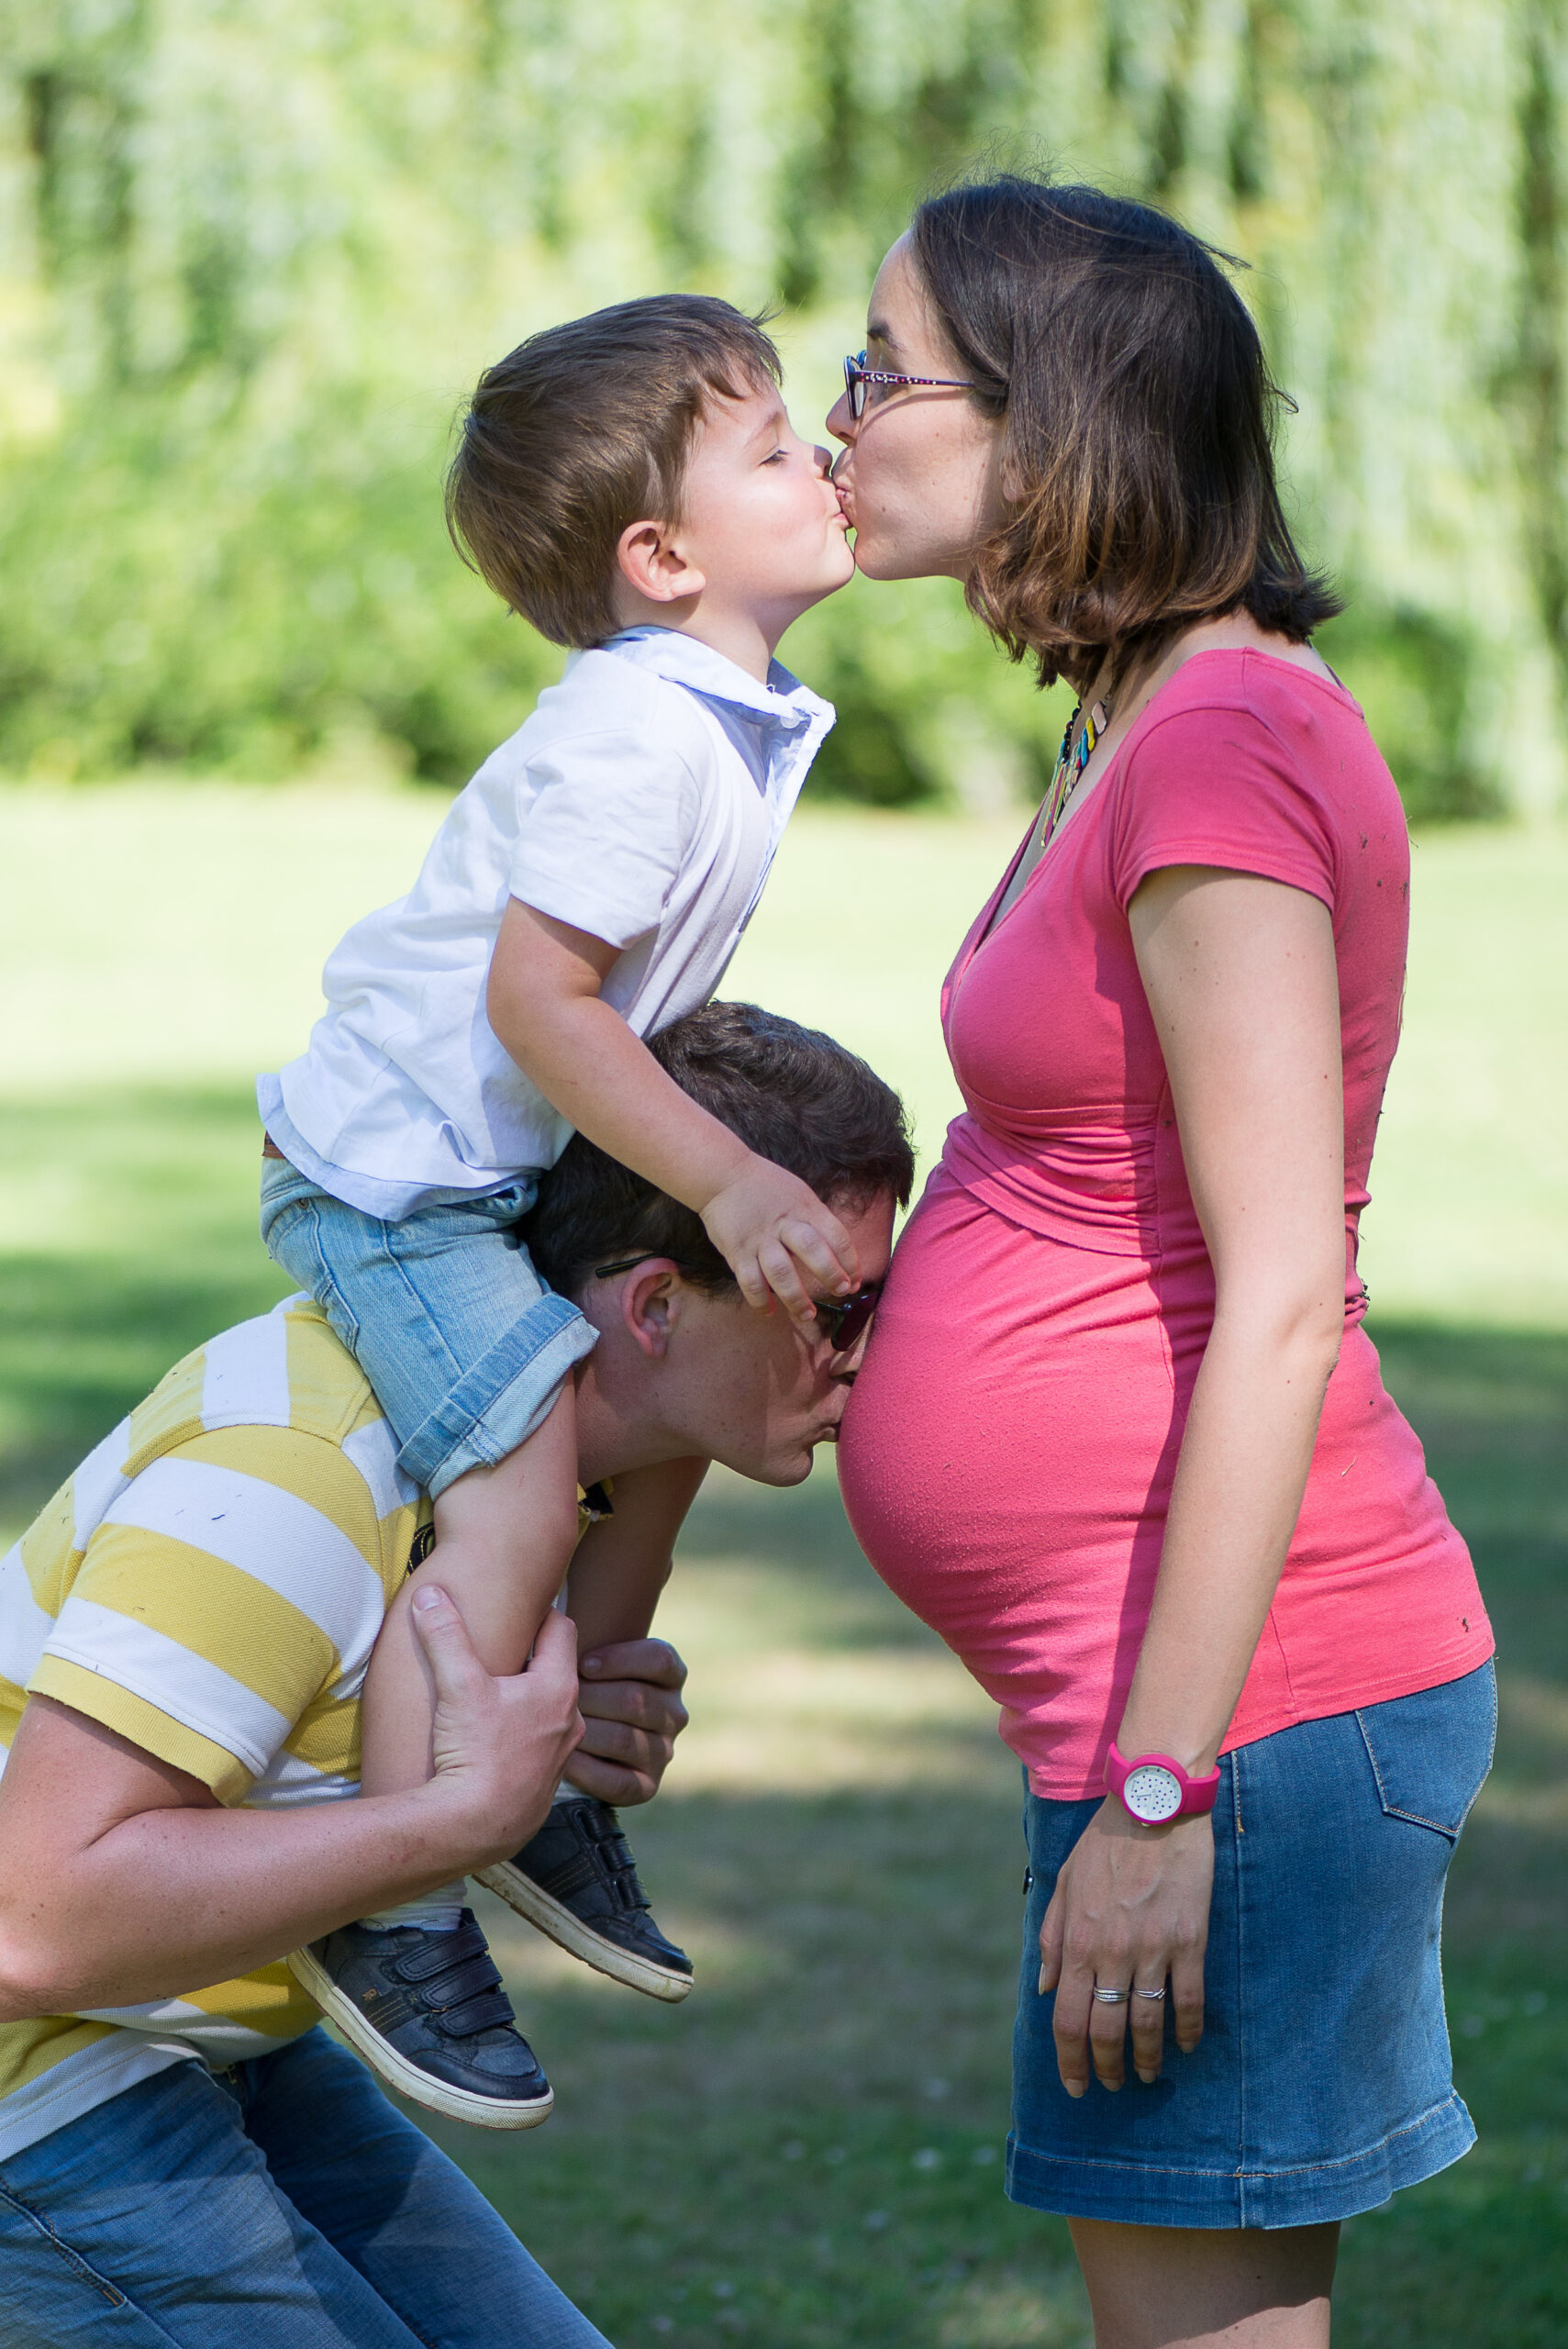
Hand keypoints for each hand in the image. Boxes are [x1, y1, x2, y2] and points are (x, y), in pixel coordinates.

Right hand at [411, 1587, 583, 1861]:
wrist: (473, 1829)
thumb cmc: (473, 1754)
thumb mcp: (456, 1686)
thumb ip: (444, 1635)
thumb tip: (430, 1593)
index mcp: (558, 1687)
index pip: (562, 1628)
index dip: (540, 1613)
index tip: (519, 1608)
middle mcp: (570, 1719)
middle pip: (558, 1669)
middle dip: (535, 1656)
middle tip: (505, 1646)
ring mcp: (561, 1755)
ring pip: (551, 1710)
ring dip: (530, 1699)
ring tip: (498, 1695)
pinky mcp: (545, 1785)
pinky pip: (542, 1746)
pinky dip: (525, 1735)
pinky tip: (497, 1740)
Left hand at [566, 1638, 689, 1804]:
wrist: (577, 1737)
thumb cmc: (581, 1683)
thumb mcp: (589, 1655)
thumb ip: (582, 1636)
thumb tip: (554, 1618)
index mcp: (671, 1674)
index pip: (659, 1660)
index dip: (621, 1659)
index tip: (583, 1663)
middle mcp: (674, 1713)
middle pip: (636, 1700)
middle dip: (590, 1697)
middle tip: (555, 1697)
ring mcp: (664, 1751)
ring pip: (624, 1740)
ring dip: (584, 1732)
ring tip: (552, 1724)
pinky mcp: (647, 1786)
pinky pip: (618, 1782)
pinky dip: (586, 1770)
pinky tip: (562, 1758)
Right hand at [700, 1152, 859, 1330]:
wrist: (722, 1174)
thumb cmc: (765, 1186)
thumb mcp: (798, 1194)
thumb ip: (815, 1219)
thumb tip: (835, 1253)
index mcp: (804, 1208)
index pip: (836, 1234)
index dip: (850, 1260)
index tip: (855, 1280)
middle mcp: (784, 1224)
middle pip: (812, 1250)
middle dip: (830, 1274)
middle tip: (841, 1291)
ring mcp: (759, 1239)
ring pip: (781, 1273)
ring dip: (796, 1298)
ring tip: (807, 1314)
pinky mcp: (737, 1251)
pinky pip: (750, 1282)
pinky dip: (759, 1301)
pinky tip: (769, 1311)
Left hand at [1037, 1799, 1213, 2093]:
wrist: (1154, 1804)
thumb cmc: (1105, 1842)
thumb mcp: (1065, 1884)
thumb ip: (1052, 1939)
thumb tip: (1046, 1989)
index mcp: (1078, 1941)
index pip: (1069, 2019)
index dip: (1071, 2062)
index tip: (1077, 2086)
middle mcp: (1112, 1953)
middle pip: (1106, 2030)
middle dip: (1108, 2068)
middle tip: (1113, 2085)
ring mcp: (1153, 1949)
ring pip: (1148, 2022)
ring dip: (1148, 2058)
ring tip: (1148, 2075)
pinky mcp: (1190, 1941)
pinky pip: (1189, 1999)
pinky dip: (1187, 2030)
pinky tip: (1185, 2045)